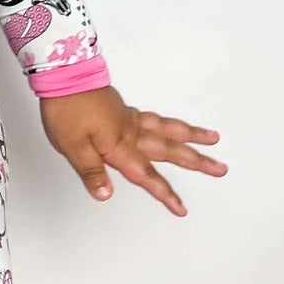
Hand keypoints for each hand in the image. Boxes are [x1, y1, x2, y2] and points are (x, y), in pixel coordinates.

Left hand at [38, 85, 225, 216]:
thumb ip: (92, 172)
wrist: (63, 75)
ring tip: (212, 138)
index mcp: (120, 146)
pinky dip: (170, 124)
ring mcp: (130, 119)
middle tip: (220, 168)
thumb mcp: (72, 147)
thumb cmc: (66, 109)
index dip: (164, 194)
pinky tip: (174, 127)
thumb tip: (106, 195)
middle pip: (170, 150)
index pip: (146, 176)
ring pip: (168, 129)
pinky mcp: (124, 109)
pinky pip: (155, 118)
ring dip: (192, 136)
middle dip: (196, 162)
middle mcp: (131, 132)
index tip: (181, 209)